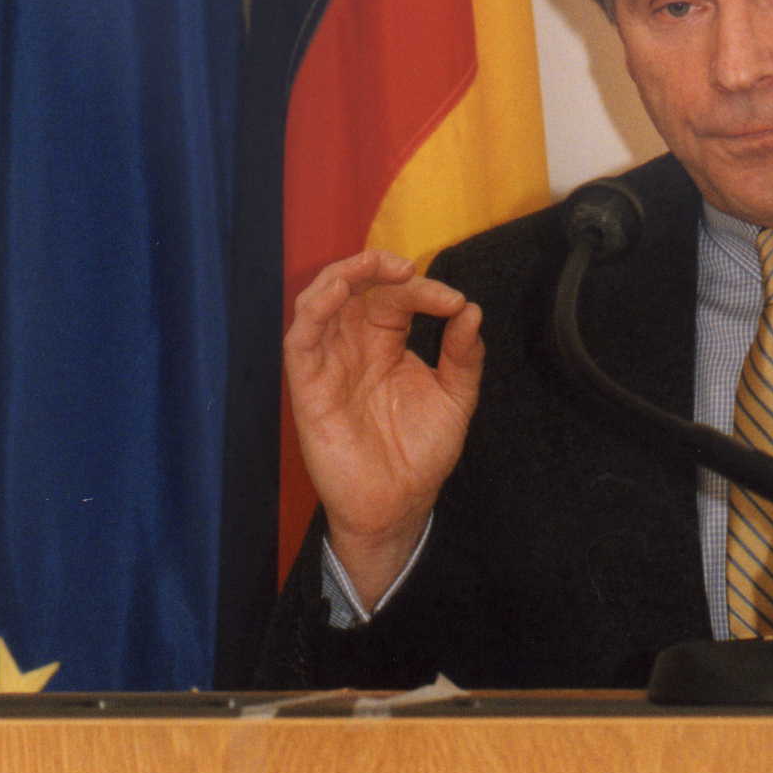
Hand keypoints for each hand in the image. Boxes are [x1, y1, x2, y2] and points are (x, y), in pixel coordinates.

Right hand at [285, 249, 483, 607]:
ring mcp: (329, 364)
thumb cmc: (420, 455)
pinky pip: (300, 340)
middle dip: (376, 266)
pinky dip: (313, 311)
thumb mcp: (454, 400)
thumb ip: (463, 357)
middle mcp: (353, 347)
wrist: (398, 506)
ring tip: (374, 267)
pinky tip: (336, 294)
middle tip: (406, 268)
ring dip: (342, 276)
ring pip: (319, 302)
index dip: (424, 291)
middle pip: (353, 288)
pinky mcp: (308, 387)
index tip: (455, 304)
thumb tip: (472, 311)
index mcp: (386, 345)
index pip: (396, 299)